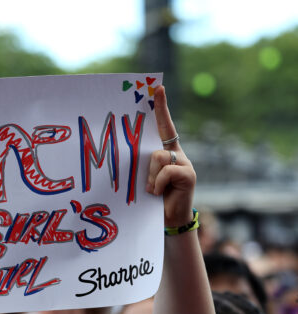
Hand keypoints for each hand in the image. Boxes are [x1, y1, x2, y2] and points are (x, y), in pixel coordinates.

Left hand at [146, 86, 195, 227]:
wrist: (169, 219)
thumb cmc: (153, 199)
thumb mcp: (146, 178)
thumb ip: (144, 164)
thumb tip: (131, 154)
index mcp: (167, 153)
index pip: (164, 126)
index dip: (161, 107)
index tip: (157, 88)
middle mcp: (178, 154)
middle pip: (157, 147)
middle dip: (150, 162)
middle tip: (148, 175)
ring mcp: (185, 163)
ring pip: (158, 158)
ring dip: (150, 177)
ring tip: (152, 191)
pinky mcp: (189, 174)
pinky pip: (166, 170)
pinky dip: (157, 183)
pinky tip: (158, 193)